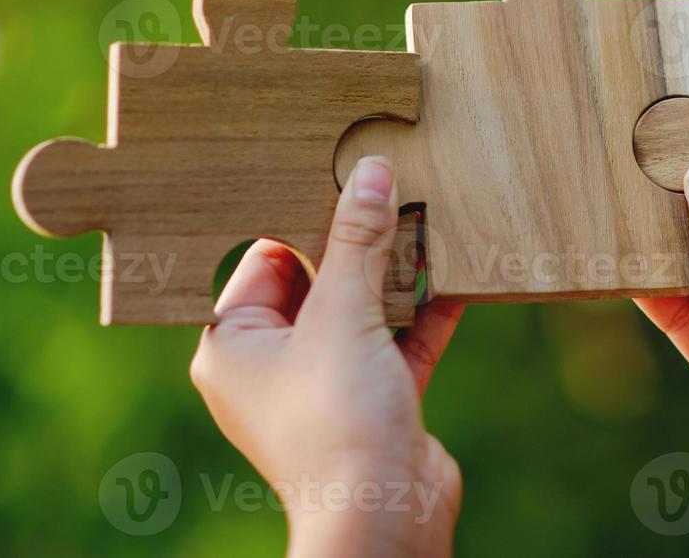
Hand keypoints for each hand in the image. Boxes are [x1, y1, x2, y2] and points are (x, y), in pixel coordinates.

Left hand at [191, 156, 464, 557]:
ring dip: (396, 277)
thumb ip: (358, 241)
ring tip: (429, 223)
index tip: (342, 179)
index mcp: (233, 346)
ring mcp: (324, 386)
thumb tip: (371, 174)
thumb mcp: (343, 313)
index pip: (263, 259)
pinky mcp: (373, 403)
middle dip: (359, 245)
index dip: (302, 219)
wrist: (385, 514)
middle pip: (316, 282)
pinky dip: (422, 315)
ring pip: (360, 313)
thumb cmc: (336, 421)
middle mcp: (272, 366)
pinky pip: (396, 345)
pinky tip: (455, 277)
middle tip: (392, 192)